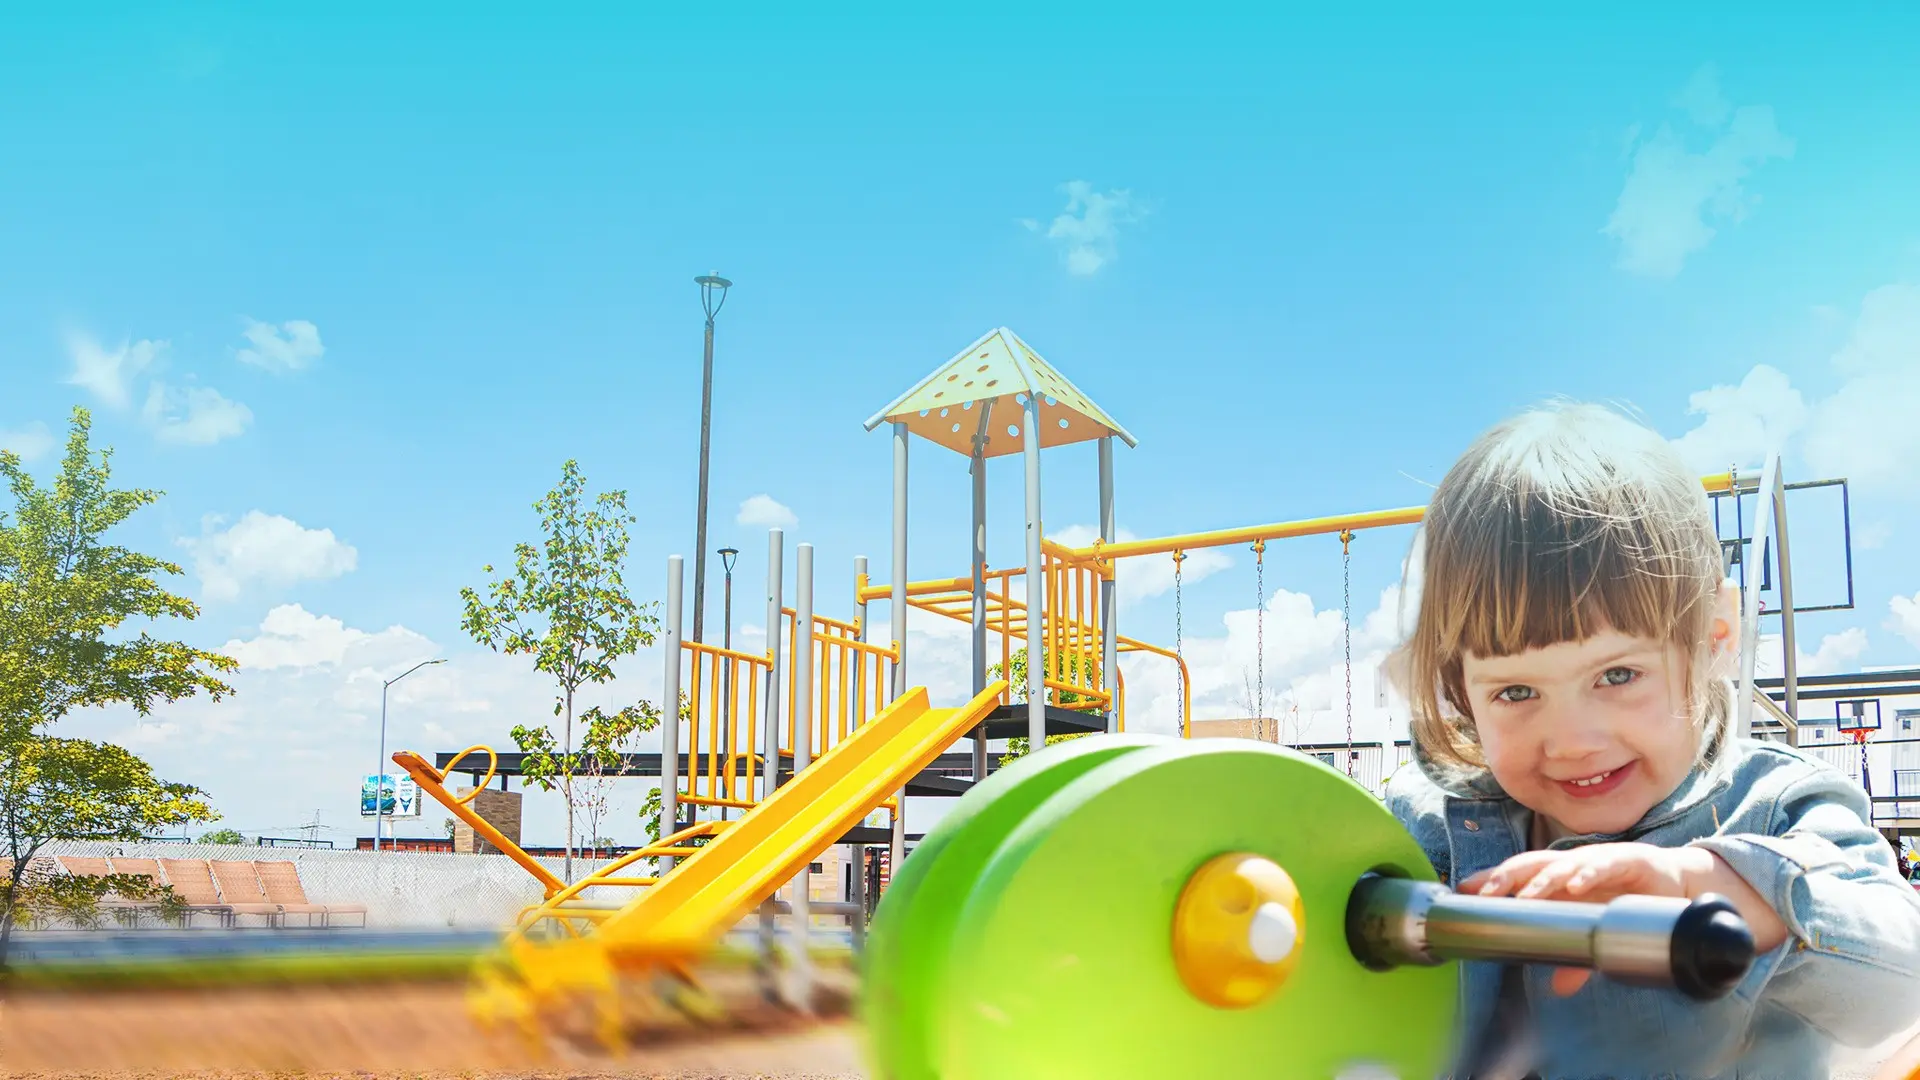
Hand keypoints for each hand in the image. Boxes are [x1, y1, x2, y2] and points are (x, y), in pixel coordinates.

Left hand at [1459, 843, 1722, 996]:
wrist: (1677, 884)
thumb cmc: (1626, 901)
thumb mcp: (1598, 932)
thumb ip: (1579, 958)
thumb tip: (1558, 989)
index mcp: (1560, 879)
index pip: (1518, 875)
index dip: (1490, 880)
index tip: (1461, 890)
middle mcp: (1573, 866)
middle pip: (1530, 865)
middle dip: (1504, 877)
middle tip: (1484, 893)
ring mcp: (1597, 860)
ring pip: (1561, 864)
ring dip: (1541, 880)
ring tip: (1524, 896)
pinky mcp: (1627, 860)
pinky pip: (1604, 865)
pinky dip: (1588, 873)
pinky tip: (1575, 886)